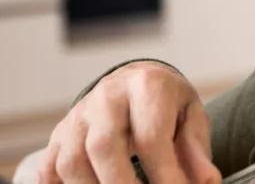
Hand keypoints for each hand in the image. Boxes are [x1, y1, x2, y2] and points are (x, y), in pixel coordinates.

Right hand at [38, 61, 220, 183]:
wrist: (134, 80)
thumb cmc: (166, 103)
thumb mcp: (191, 115)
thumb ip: (196, 149)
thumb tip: (206, 182)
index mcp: (147, 86)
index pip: (151, 136)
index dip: (165, 174)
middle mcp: (107, 97)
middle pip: (103, 147)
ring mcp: (78, 117)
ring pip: (71, 161)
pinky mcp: (58, 136)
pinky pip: (49, 170)